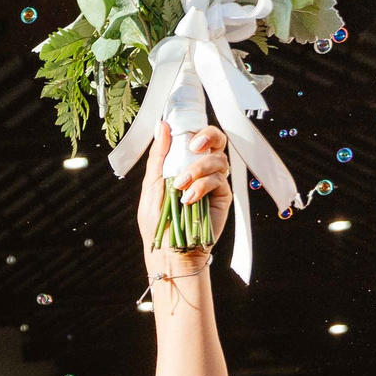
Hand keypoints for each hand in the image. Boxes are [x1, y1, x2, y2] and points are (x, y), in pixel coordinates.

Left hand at [137, 121, 230, 257]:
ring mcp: (214, 182)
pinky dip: (202, 186)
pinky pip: (219, 180)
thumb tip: (162, 126)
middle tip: (194, 146)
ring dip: (197, 169)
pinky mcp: (223, 196)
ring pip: (218, 159)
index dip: (196, 129)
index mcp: (185, 163)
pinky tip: (188, 199)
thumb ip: (159, 155)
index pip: (197, 137)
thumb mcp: (152, 184)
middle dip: (209, 137)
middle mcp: (202, 169)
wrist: (169, 249)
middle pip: (217, 140)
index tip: (185, 134)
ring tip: (180, 186)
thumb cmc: (158, 220)